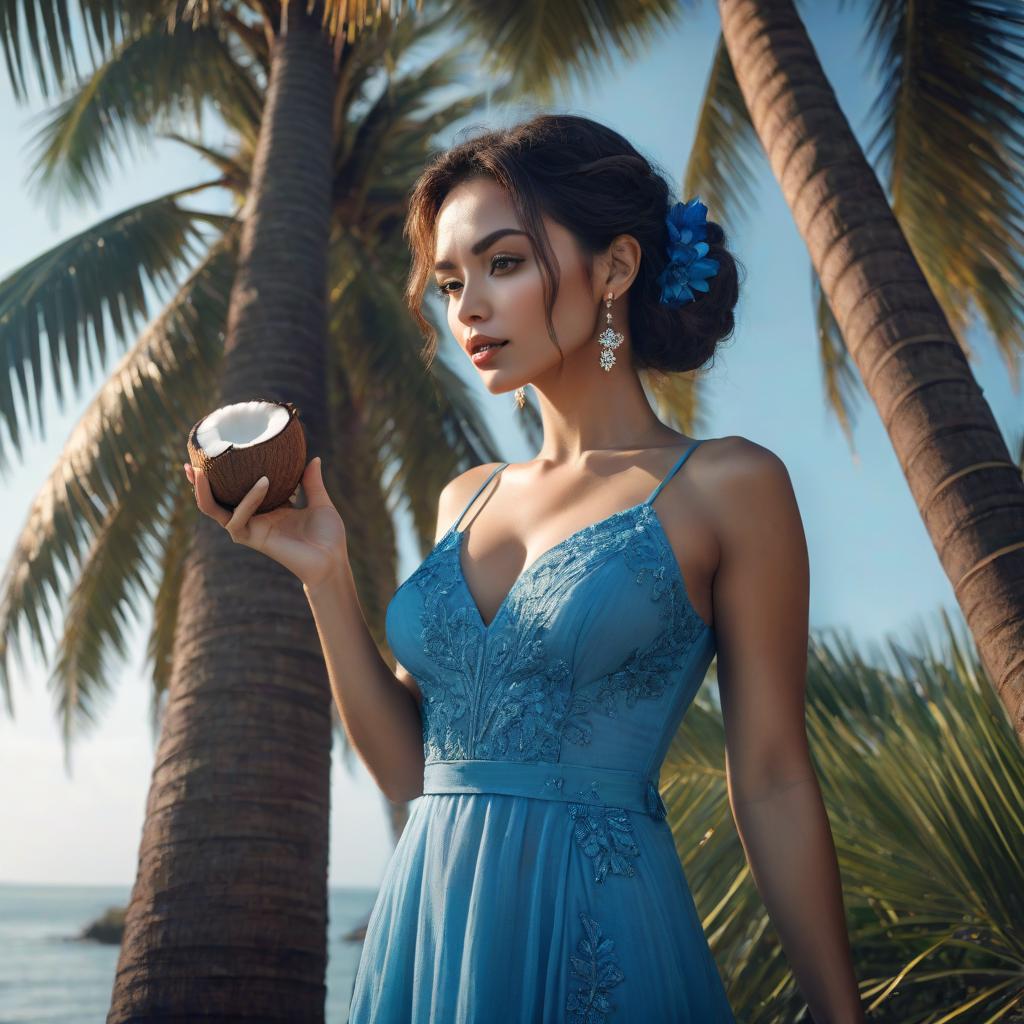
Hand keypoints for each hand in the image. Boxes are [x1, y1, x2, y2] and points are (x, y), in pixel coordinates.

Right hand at [184, 457, 346, 587]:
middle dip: (199, 484)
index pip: (238, 488)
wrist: (332, 561)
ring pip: (215, 511)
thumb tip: (313, 457)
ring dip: (204, 492)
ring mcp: (251, 528)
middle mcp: (254, 517)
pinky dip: (247, 501)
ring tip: (200, 470)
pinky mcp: (253, 539)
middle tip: (190, 463)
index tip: (214, 453)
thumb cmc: (328, 537)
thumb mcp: (320, 502)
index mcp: (267, 507)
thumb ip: (311, 481)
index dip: (223, 475)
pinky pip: (238, 520)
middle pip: (216, 500)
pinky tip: (262, 483)